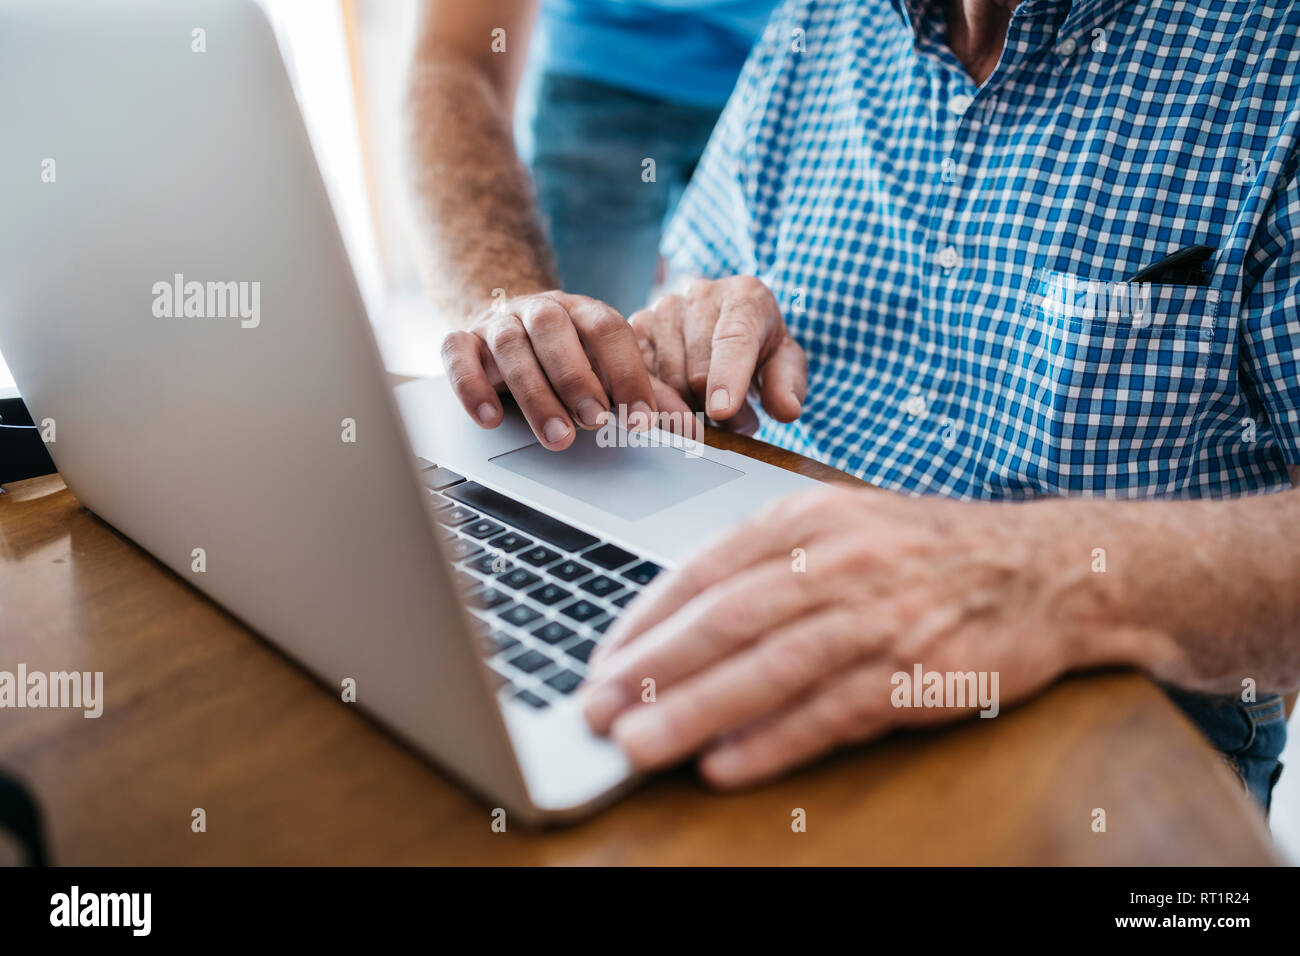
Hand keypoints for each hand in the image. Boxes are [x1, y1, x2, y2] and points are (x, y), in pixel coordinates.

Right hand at [441, 291, 694, 448]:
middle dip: (576, 378)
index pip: (609, 330)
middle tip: (595, 423)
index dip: (627, 373)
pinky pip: (458, 354)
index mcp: (583, 311)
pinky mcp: (462, 339)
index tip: (642, 419)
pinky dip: (471, 385)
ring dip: (533, 392)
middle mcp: (540, 310)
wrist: (506, 325)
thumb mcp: (607, 371)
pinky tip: (488, 418)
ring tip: (556, 435)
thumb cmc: (567, 356)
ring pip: (510, 345)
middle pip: (554, 329)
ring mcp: (499, 322)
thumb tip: (685, 425)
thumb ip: (644, 393)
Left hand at [581, 487, 1154, 786]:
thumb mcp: (843, 526)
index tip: (604, 660)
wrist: (1045, 568)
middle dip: (651, 671)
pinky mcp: (917, 671)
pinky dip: (775, 740)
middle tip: (595, 709)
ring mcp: (879, 615)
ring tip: (638, 745)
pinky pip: (832, 711)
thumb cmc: (927, 553)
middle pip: (725, 619)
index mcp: (809, 518)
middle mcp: (839, 560)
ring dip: (695, 712)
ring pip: (769, 667)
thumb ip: (765, 564)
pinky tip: (726, 764)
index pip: (705, 570)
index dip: (646, 620)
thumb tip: (679, 621)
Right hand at [628, 276, 806, 433]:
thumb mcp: (784, 365)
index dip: (727, 377)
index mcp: (745, 296)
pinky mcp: (635, 330)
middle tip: (736, 422)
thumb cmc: (759, 349)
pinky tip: (681, 407)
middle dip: (717, 412)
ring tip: (712, 410)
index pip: (734, 339)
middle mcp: (700, 295)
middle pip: (698, 372)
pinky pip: (641, 382)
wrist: (726, 329)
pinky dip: (661, 407)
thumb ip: (787, 386)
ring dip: (690, 411)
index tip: (722, 410)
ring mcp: (662, 310)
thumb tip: (787, 410)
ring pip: (669, 382)